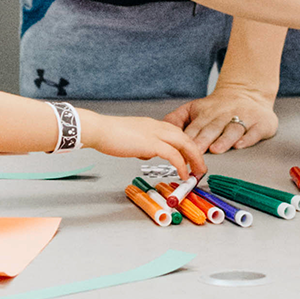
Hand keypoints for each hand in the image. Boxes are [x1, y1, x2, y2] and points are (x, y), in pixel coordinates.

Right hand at [81, 112, 206, 176]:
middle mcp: (157, 126)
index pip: (176, 133)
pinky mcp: (151, 144)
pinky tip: (183, 174)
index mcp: (152, 124)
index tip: (190, 157)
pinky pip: (173, 155)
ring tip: (198, 171)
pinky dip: (181, 165)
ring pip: (184, 143)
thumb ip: (141, 144)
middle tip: (201, 166)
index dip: (186, 145)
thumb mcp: (130, 138)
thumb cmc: (108, 134)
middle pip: (185, 137)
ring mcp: (155, 133)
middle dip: (196, 152)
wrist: (99, 130)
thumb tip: (147, 153)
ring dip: (194, 158)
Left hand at [164, 82, 277, 153]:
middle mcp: (225, 114)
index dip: (188, 138)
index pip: (195, 126)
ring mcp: (244, 118)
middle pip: (212, 128)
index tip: (181, 149)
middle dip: (203, 140)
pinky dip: (247, 139)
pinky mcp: (260, 123)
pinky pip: (253, 132)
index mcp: (206, 112)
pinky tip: (240, 145)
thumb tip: (160, 129)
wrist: (248, 91)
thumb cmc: (218, 106)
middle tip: (195, 152)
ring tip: (216, 149)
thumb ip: (177, 119)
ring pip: (232, 130)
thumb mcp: (194, 108)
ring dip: (224, 140)